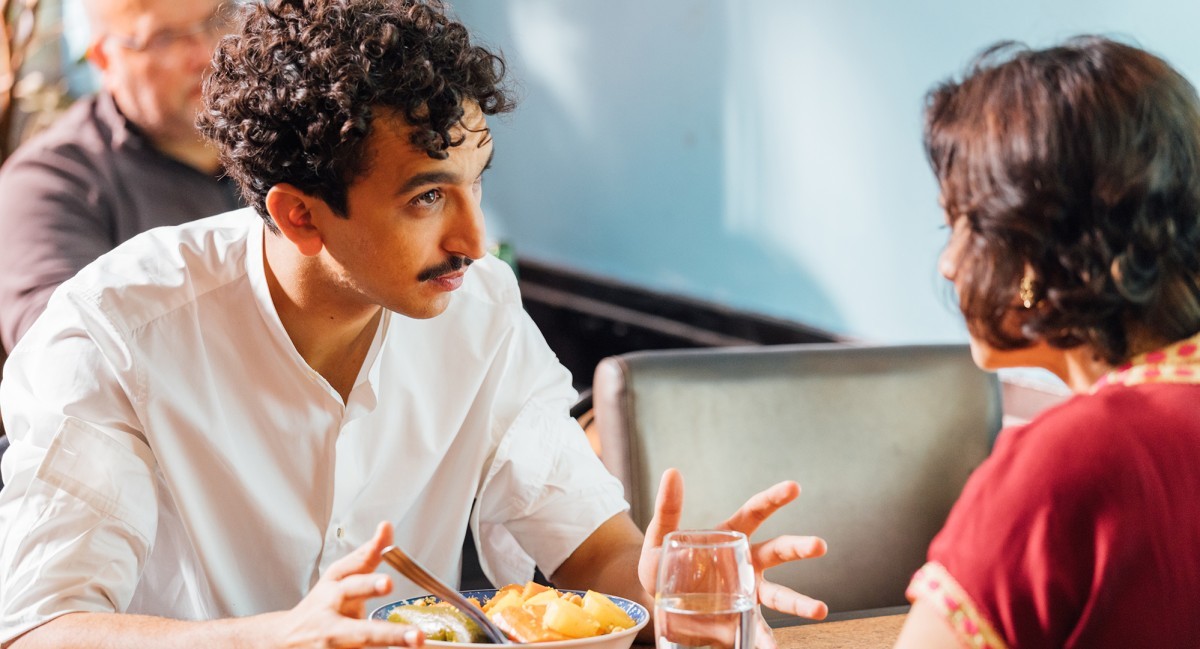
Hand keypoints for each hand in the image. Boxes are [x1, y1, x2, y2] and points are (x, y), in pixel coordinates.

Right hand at [265, 521, 423, 647]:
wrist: (284, 641)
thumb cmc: (321, 607)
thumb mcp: (339, 578)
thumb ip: (366, 556)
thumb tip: (386, 527)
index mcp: (333, 584)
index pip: (351, 565)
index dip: (369, 555)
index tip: (386, 549)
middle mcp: (330, 607)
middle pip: (350, 595)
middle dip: (369, 588)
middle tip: (389, 583)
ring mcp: (330, 636)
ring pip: (359, 634)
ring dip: (387, 636)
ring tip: (415, 638)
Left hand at [638, 469, 827, 648]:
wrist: (656, 601)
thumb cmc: (662, 563)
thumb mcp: (661, 535)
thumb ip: (669, 507)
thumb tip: (672, 472)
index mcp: (731, 535)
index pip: (756, 512)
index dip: (774, 499)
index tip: (794, 487)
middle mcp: (747, 562)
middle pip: (778, 551)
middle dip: (799, 548)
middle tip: (819, 545)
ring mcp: (748, 591)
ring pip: (779, 594)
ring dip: (800, 602)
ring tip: (820, 609)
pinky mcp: (741, 618)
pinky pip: (758, 630)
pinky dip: (766, 641)